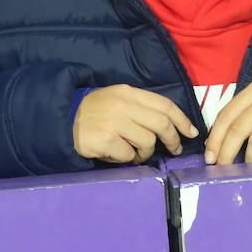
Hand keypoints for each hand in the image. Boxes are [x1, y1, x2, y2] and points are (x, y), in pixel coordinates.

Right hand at [73, 84, 198, 163]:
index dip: (182, 120)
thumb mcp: (117, 99)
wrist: (61, 119)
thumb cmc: (94, 112)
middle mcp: (123, 105)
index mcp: (128, 92)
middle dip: (172, 139)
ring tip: (136, 153)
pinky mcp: (105, 140)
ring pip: (147, 142)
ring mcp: (113, 123)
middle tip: (174, 149)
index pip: (164, 104)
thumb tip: (171, 125)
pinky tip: (117, 154)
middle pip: (161, 123)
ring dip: (146, 152)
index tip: (191, 132)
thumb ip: (141, 107)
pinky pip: (128, 155)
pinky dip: (128, 159)